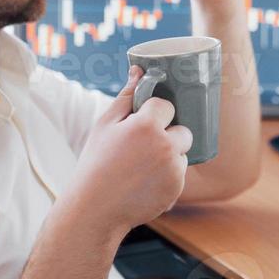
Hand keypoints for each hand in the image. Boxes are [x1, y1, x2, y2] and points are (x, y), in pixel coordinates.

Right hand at [61, 67, 192, 236]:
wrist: (95, 209)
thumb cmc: (96, 163)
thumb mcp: (105, 125)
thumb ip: (126, 97)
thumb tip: (138, 70)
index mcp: (146, 125)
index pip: (166, 106)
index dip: (153, 114)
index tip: (139, 126)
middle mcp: (165, 145)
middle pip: (183, 130)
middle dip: (168, 135)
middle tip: (143, 147)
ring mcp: (174, 169)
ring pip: (182, 153)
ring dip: (170, 156)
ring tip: (142, 167)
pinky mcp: (177, 188)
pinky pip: (180, 174)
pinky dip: (168, 176)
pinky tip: (145, 182)